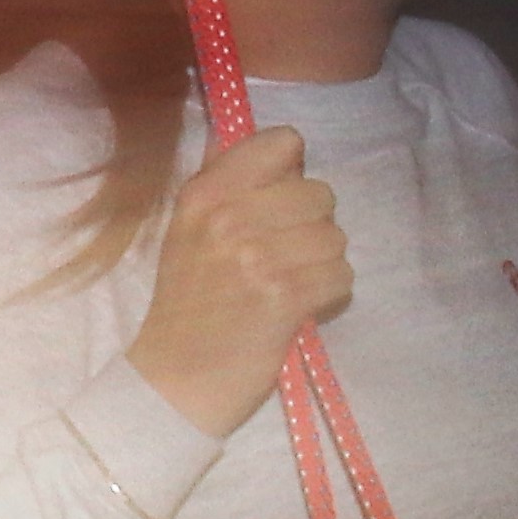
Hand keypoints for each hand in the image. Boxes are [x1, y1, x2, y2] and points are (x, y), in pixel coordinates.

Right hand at [127, 126, 351, 437]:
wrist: (176, 381)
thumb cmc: (187, 306)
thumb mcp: (187, 230)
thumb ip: (221, 178)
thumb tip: (262, 138)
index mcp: (204, 193)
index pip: (283, 142)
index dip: (292, 173)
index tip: (277, 203)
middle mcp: (228, 217)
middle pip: (320, 193)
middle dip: (311, 228)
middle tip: (283, 258)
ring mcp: (257, 257)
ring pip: (335, 237)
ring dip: (322, 265)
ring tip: (290, 285)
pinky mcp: (285, 297)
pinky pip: (341, 276)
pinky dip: (329, 296)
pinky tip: (300, 308)